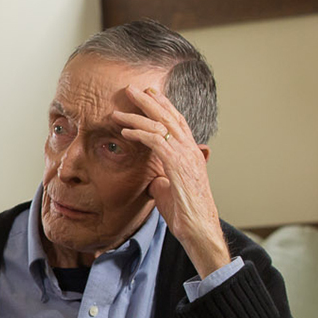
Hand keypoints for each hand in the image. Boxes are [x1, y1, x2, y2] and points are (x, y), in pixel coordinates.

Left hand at [115, 85, 229, 278]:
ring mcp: (186, 156)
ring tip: (119, 108)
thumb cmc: (185, 213)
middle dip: (149, 101)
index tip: (148, 95)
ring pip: (161, 125)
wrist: (198, 229)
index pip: (177, 122)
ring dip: (137, 115)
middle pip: (169, 117)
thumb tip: (154, 179)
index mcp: (190, 154)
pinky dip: (139, 134)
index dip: (163, 107)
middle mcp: (190, 150)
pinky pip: (156, 142)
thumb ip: (163, 180)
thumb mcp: (169, 192)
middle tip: (132, 88)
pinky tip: (124, 132)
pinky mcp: (177, 165)